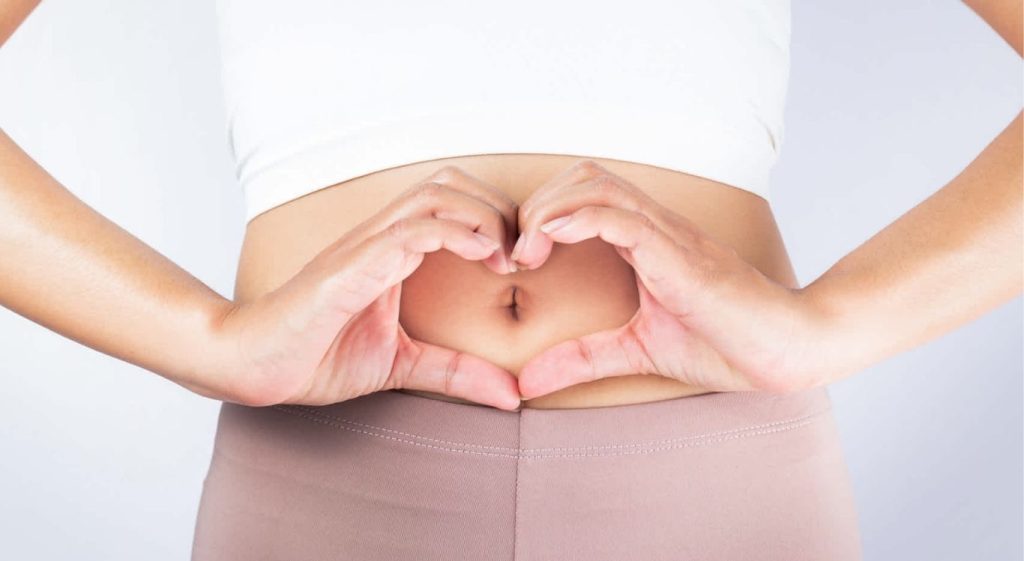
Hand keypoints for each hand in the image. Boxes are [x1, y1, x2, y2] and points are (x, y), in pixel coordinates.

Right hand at [210, 166, 522, 409]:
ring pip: (433, 195)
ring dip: (481, 217)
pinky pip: (406, 231)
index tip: (524, 262)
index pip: (453, 203)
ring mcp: (363, 247)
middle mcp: (380, 238)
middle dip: (497, 208)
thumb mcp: (402, 364)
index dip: (497, 220)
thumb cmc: (314, 357)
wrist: (252, 367)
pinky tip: (481, 255)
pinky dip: (451, 233)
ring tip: (506, 256)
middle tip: (523, 254)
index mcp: (392, 252)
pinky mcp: (349, 267)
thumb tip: (512, 395)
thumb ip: (455, 373)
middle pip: (449, 183)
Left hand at [510, 160, 828, 397]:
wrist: (786, 350)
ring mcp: (668, 235)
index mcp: (645, 240)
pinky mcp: (679, 255)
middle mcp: (655, 226)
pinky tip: (551, 243)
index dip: (540, 216)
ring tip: (527, 254)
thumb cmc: (724, 344)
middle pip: (583, 176)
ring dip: (550, 210)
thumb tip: (525, 381)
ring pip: (598, 186)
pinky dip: (579, 220)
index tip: (516, 260)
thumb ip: (582, 359)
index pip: (583, 195)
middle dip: (537, 205)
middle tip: (515, 256)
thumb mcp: (635, 351)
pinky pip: (623, 217)